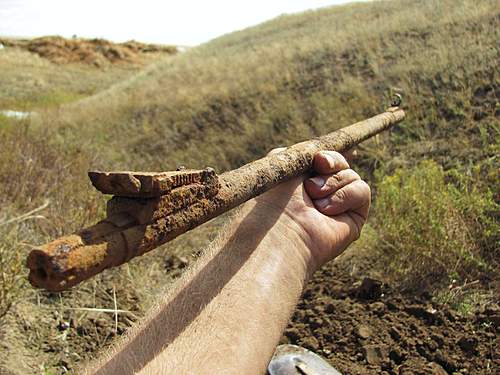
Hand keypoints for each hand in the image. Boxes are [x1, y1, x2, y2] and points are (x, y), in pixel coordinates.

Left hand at [256, 150, 370, 271]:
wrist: (279, 228)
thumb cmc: (274, 197)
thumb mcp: (285, 160)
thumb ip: (306, 151)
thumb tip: (330, 154)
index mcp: (301, 182)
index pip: (325, 161)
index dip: (328, 156)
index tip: (319, 157)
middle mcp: (320, 195)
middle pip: (341, 163)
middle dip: (331, 161)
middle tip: (317, 169)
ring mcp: (337, 208)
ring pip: (352, 175)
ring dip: (332, 182)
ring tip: (313, 199)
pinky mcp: (353, 220)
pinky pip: (362, 191)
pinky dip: (345, 195)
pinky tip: (325, 210)